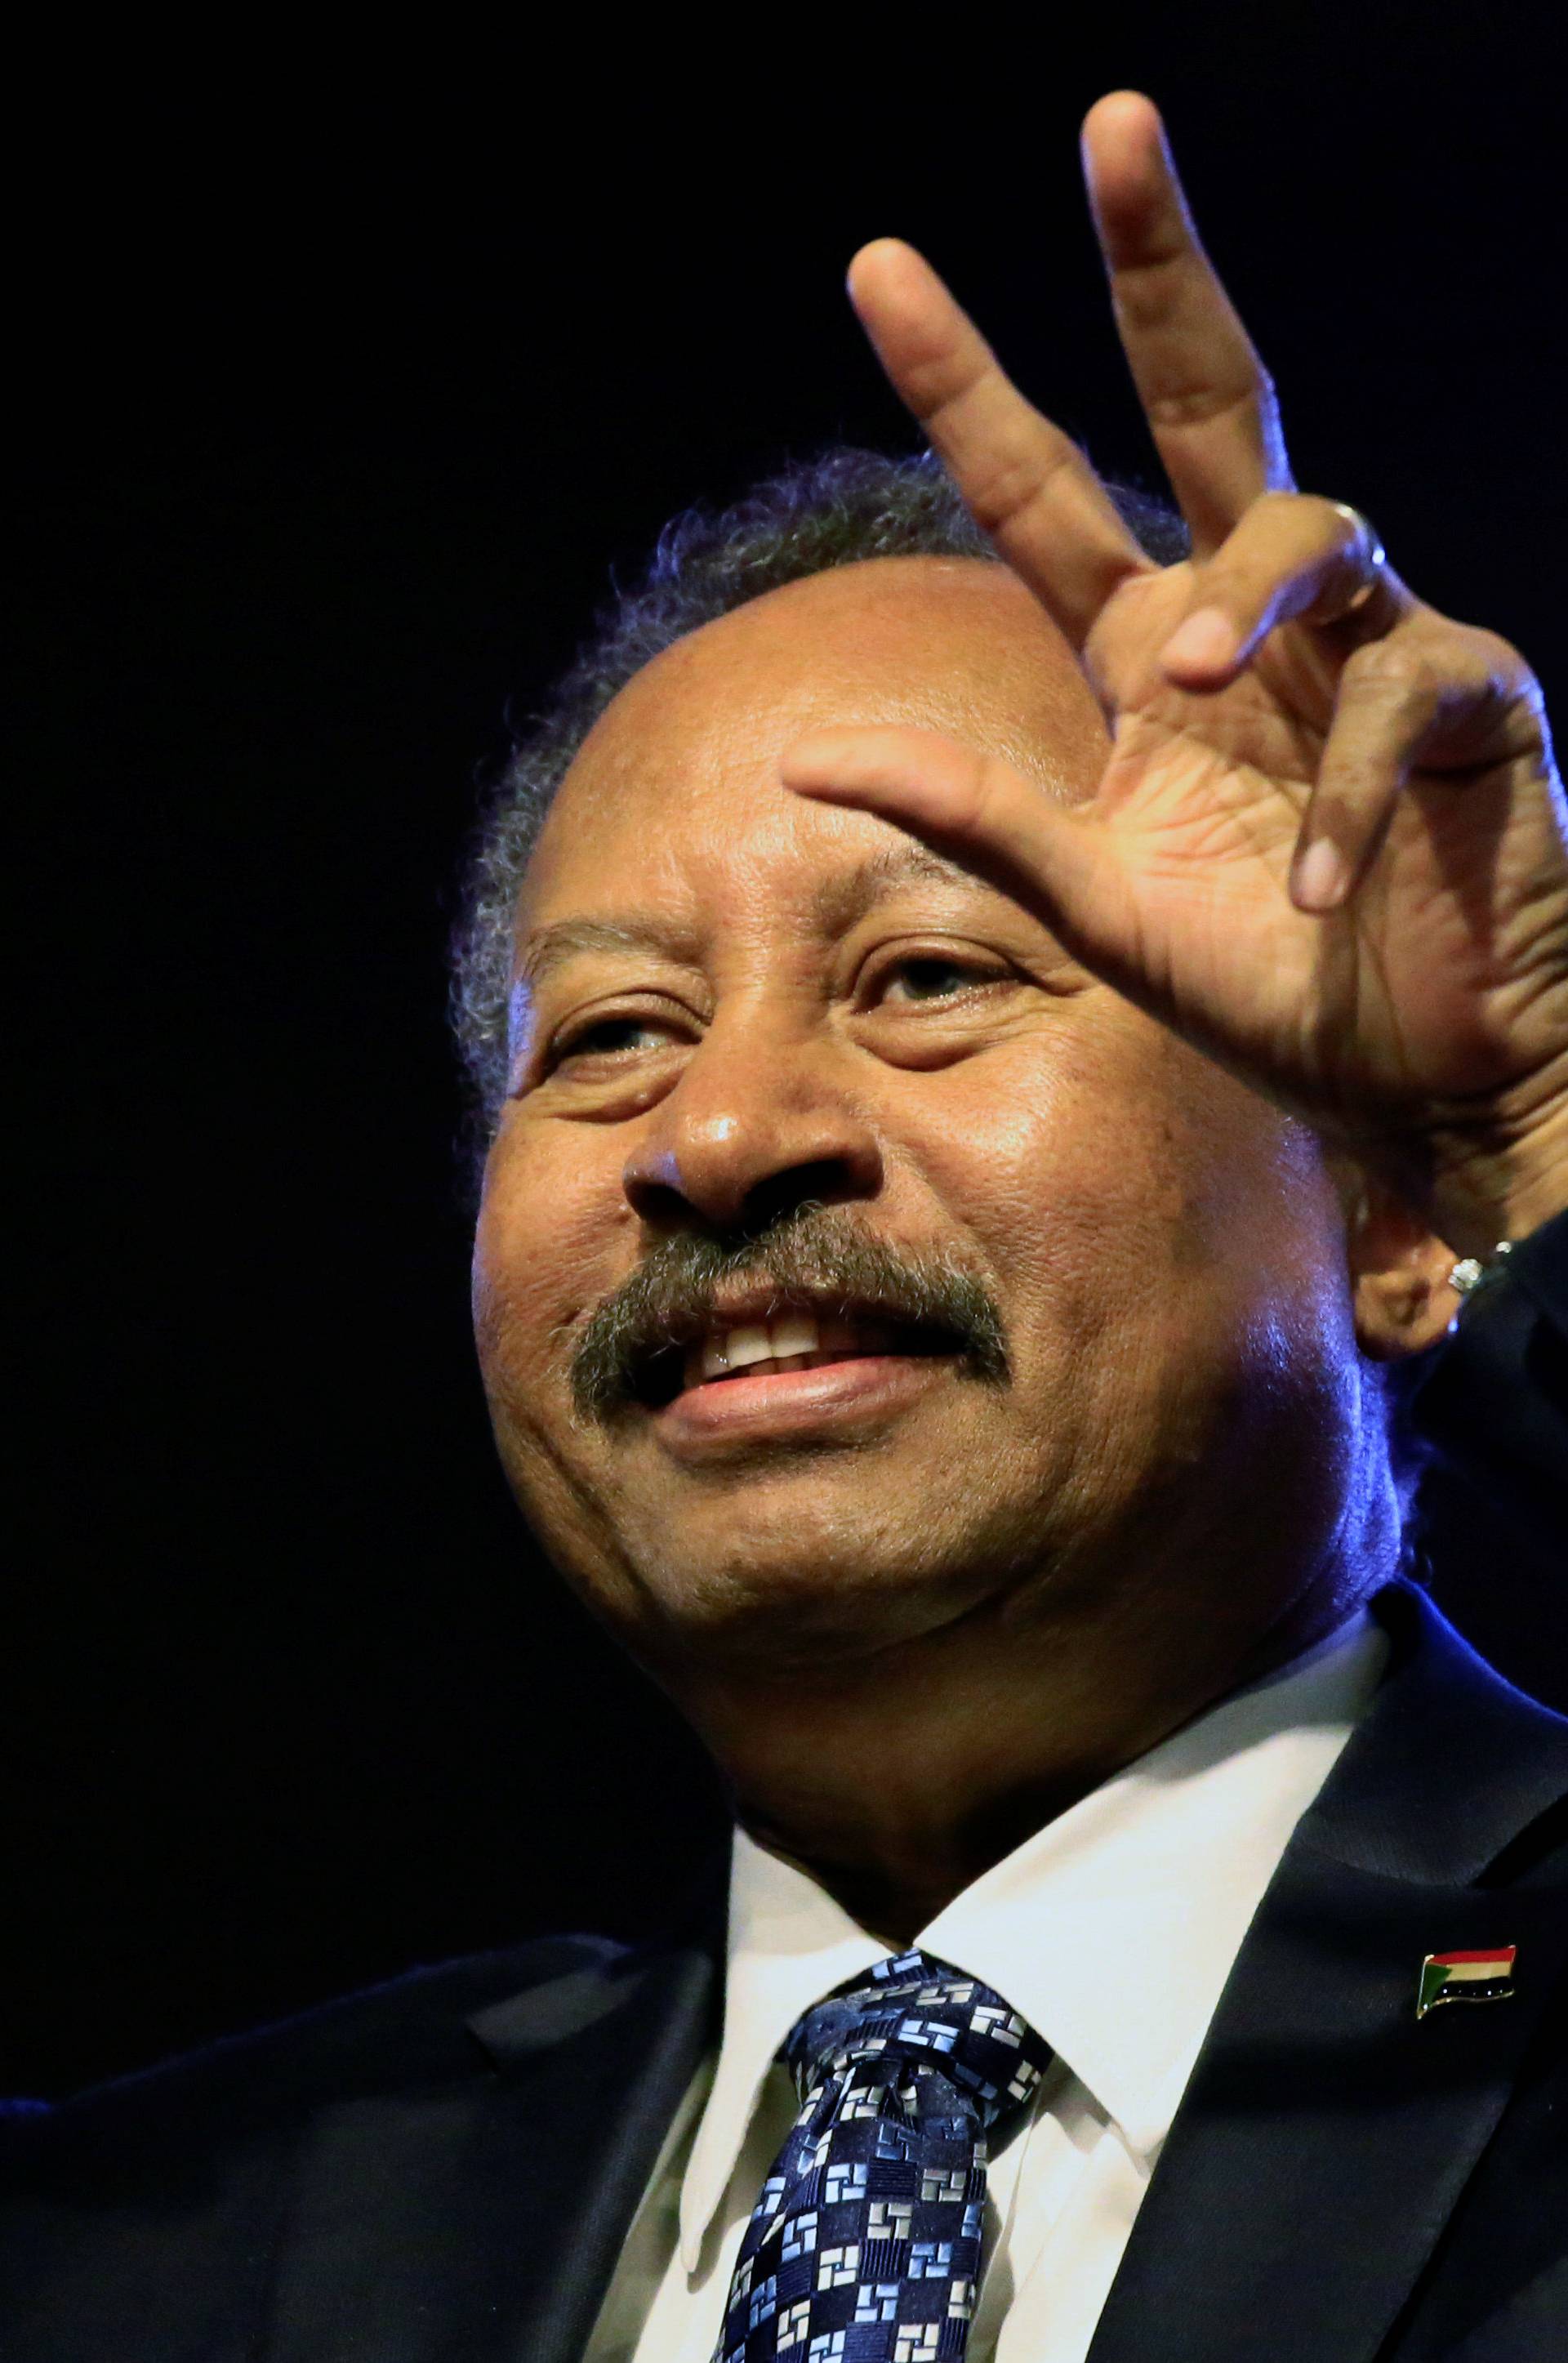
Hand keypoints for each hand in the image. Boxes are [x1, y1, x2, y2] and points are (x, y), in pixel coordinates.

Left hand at [782, 92, 1567, 1257]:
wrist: (1417, 1076)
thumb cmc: (1264, 986)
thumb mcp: (1091, 903)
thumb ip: (969, 818)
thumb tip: (803, 754)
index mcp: (1149, 653)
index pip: (1042, 493)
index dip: (964, 384)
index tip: (877, 269)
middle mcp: (1253, 623)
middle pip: (1211, 399)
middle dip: (1161, 265)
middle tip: (1111, 125)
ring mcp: (1371, 644)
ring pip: (1314, 520)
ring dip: (1248, 584)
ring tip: (1189, 674)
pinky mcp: (1475, 699)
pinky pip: (1405, 690)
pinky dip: (1343, 793)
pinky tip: (1307, 889)